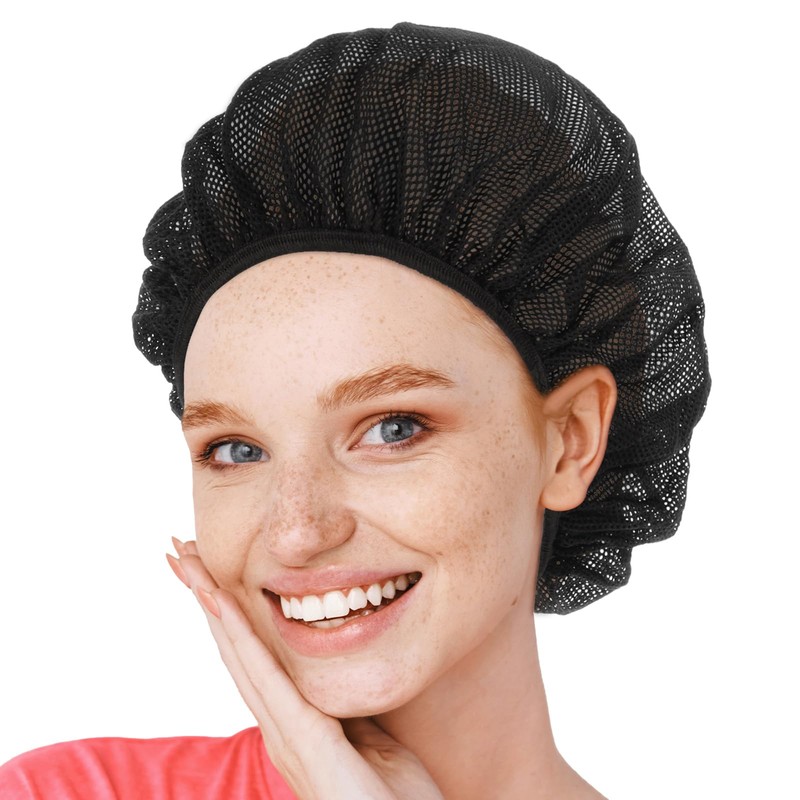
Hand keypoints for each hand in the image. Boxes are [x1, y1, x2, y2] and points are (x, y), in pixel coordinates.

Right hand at [167, 540, 443, 799]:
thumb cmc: (391, 797)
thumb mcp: (370, 738)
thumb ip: (345, 708)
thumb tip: (337, 679)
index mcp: (292, 723)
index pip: (251, 657)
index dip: (226, 614)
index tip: (207, 572)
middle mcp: (278, 727)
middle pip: (233, 650)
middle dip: (205, 599)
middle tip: (179, 553)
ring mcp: (286, 736)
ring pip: (241, 657)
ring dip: (213, 607)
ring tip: (190, 566)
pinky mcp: (305, 741)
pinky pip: (269, 679)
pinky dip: (243, 639)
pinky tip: (225, 606)